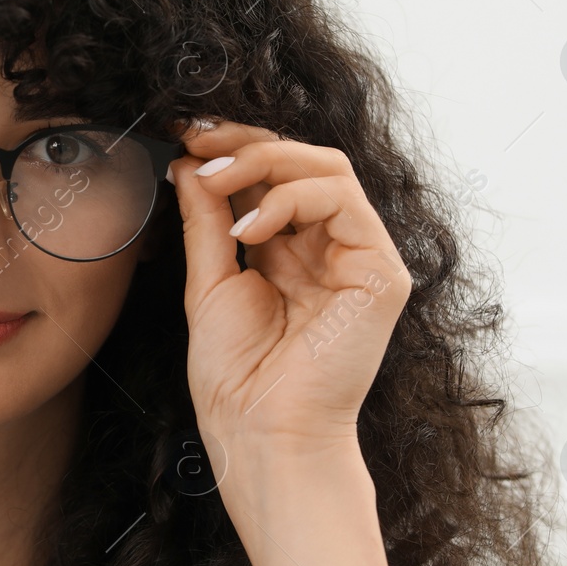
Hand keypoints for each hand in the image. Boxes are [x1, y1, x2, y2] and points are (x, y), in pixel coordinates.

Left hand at [165, 118, 410, 465]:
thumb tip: (188, 165)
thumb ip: (205, 220)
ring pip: (328, 168)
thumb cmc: (236, 375)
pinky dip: (291, 198)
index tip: (186, 134)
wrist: (260, 431)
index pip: (274, 176)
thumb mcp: (209, 281)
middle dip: (246, 141)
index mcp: (292, 251)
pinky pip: (344, 202)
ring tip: (215, 179)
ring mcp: (360, 257)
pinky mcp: (380, 272)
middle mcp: (331, 248)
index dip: (234, 147)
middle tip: (198, 139)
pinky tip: (248, 225)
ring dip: (264, 160)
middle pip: (304, 160)